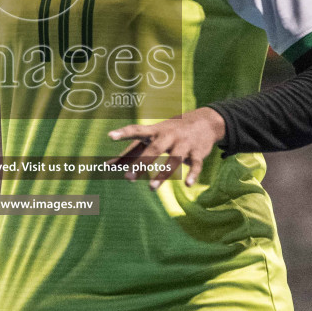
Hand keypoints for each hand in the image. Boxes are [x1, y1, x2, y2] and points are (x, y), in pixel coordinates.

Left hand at [107, 107, 226, 189]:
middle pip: (155, 149)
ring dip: (163, 173)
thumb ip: (129, 154)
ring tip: (151, 188)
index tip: (110, 136)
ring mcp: (184, 143)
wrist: (205, 121)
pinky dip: (192, 173)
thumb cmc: (169, 133)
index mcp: (155, 131)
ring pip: (174, 158)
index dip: (124, 133)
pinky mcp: (198, 152)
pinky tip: (188, 184)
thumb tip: (106, 166)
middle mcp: (169, 135)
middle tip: (128, 178)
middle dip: (142, 163)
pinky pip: (196, 164)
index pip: (137, 130)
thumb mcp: (150, 139)